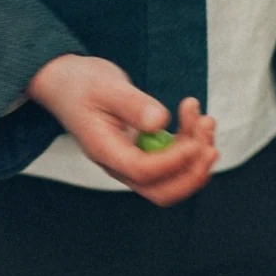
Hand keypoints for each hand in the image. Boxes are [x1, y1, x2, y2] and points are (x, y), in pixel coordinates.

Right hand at [26, 55, 217, 205]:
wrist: (67, 84)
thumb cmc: (82, 83)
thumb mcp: (107, 86)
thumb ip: (133, 104)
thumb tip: (161, 121)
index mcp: (105, 151)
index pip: (144, 170)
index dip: (174, 160)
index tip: (195, 136)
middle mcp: (119, 165)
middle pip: (161, 192)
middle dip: (192, 172)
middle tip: (208, 143)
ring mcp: (132, 162)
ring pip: (172, 179)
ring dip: (196, 156)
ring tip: (205, 119)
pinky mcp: (144, 152)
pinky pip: (173, 163)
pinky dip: (192, 145)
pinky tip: (197, 117)